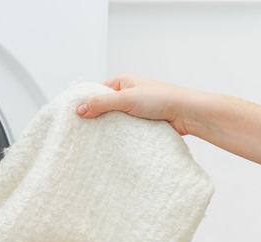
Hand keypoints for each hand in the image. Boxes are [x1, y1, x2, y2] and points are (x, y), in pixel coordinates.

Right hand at [76, 74, 196, 135]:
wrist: (186, 113)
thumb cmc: (161, 99)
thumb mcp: (126, 98)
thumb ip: (102, 103)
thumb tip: (80, 109)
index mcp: (121, 82)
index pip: (95, 91)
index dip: (84, 102)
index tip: (73, 115)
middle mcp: (126, 94)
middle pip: (102, 106)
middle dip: (94, 117)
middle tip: (81, 130)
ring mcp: (132, 108)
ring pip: (112, 118)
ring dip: (106, 127)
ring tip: (94, 138)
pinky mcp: (139, 122)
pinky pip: (122, 128)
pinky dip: (117, 134)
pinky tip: (111, 141)